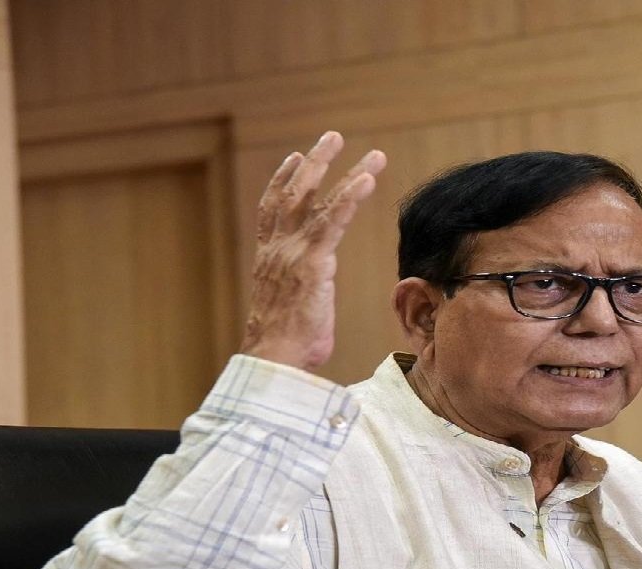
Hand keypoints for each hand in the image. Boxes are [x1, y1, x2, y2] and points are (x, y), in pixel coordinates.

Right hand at [240, 131, 386, 370]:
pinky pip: (333, 221)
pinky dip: (350, 197)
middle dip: (314, 162)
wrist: (275, 360)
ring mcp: (293, 253)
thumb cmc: (286, 348)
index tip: (294, 158)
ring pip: (317, 200)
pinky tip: (367, 178)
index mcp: (269, 260)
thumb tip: (313, 303)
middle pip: (293, 193)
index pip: (271, 210)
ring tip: (372, 154)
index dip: (282, 181)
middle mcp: (278, 249)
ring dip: (344, 171)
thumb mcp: (293, 311)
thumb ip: (304, 296)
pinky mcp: (312, 263)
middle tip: (332, 136)